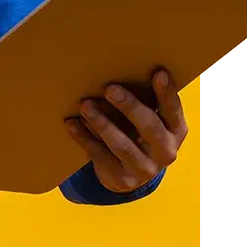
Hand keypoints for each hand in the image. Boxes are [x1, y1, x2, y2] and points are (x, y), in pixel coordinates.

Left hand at [64, 69, 186, 193]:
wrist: (127, 173)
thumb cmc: (137, 132)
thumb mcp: (147, 119)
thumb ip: (144, 100)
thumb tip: (119, 67)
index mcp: (176, 131)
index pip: (173, 110)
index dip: (167, 93)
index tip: (158, 73)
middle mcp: (166, 151)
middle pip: (149, 127)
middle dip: (129, 106)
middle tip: (110, 89)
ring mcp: (145, 168)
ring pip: (122, 145)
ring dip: (102, 123)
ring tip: (85, 105)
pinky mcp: (122, 179)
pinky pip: (100, 156)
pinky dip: (84, 138)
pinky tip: (71, 123)